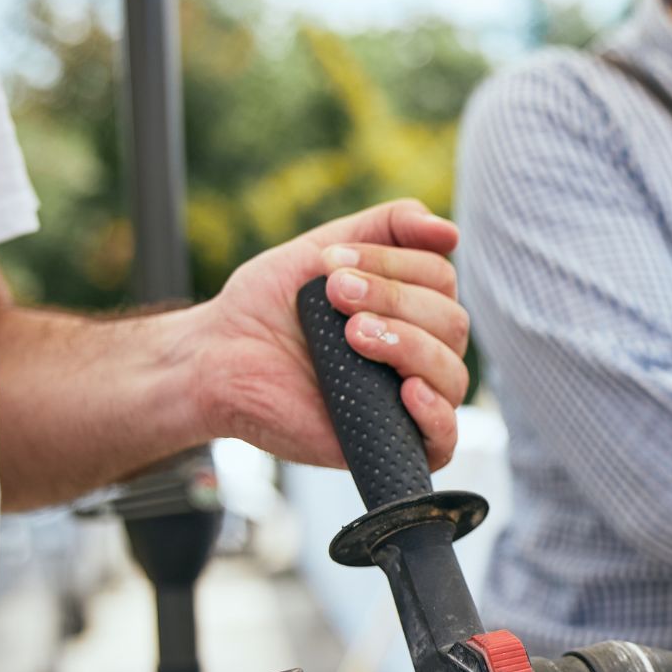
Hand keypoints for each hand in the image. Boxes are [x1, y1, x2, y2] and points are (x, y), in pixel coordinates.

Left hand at [190, 199, 469, 469]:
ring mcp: (408, 400)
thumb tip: (451, 233)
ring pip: (452, 375)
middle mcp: (420, 353)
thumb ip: (388, 227)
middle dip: (396, 301)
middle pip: (452, 323)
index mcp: (411, 308)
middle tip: (336, 296)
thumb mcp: (326, 250)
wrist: (218, 359)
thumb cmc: (268, 308)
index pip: (441, 279)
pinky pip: (445, 439)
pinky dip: (435, 414)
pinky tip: (407, 392)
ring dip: (409, 347)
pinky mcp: (390, 443)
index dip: (394, 266)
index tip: (333, 266)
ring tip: (353, 336)